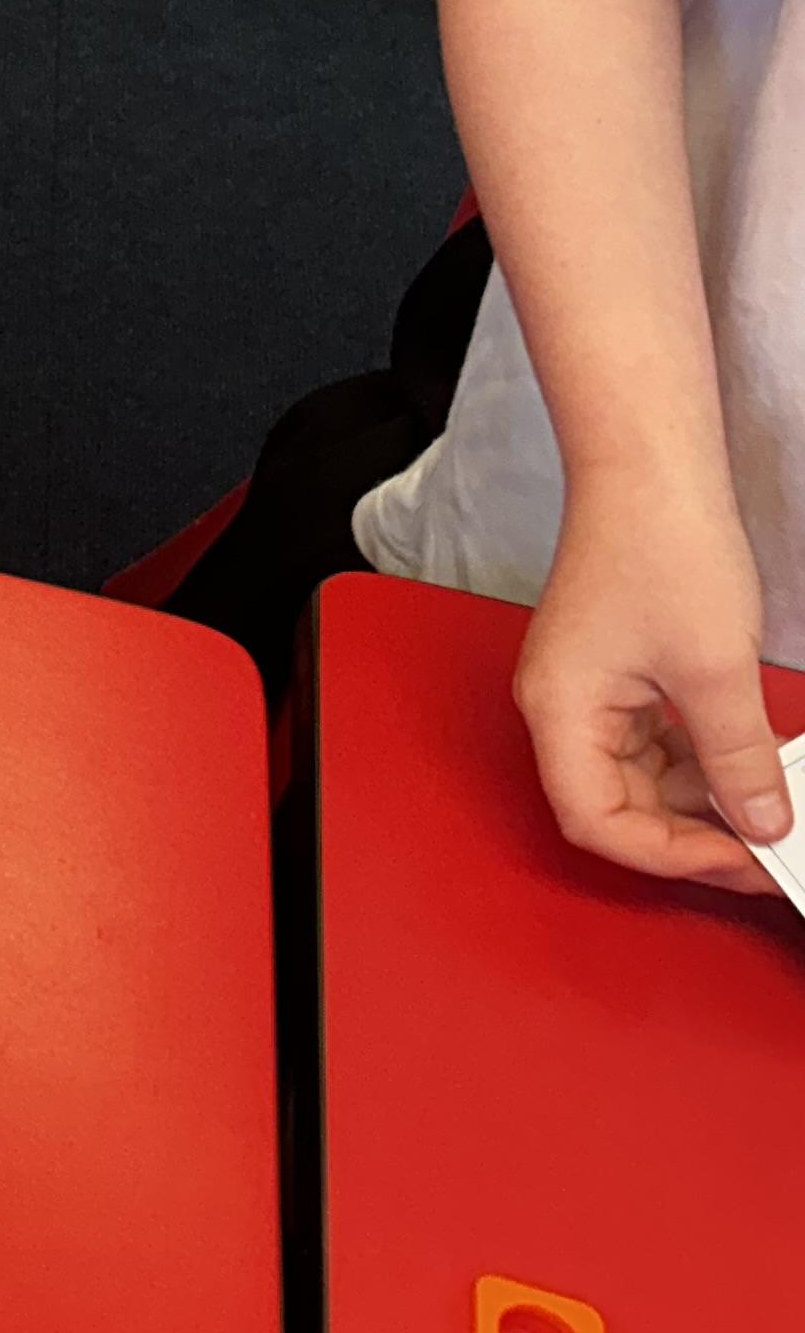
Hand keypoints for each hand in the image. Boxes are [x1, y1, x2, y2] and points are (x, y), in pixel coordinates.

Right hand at [511, 483, 791, 891]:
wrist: (650, 471)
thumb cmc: (660, 547)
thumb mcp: (716, 671)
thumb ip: (739, 760)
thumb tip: (764, 825)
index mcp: (560, 711)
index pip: (598, 821)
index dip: (671, 854)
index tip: (743, 862)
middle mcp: (561, 708)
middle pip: (616, 807)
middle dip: (694, 833)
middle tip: (769, 848)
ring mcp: (587, 690)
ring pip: (639, 780)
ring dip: (703, 800)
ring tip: (771, 805)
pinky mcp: (615, 673)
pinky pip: (654, 744)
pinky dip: (701, 763)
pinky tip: (749, 762)